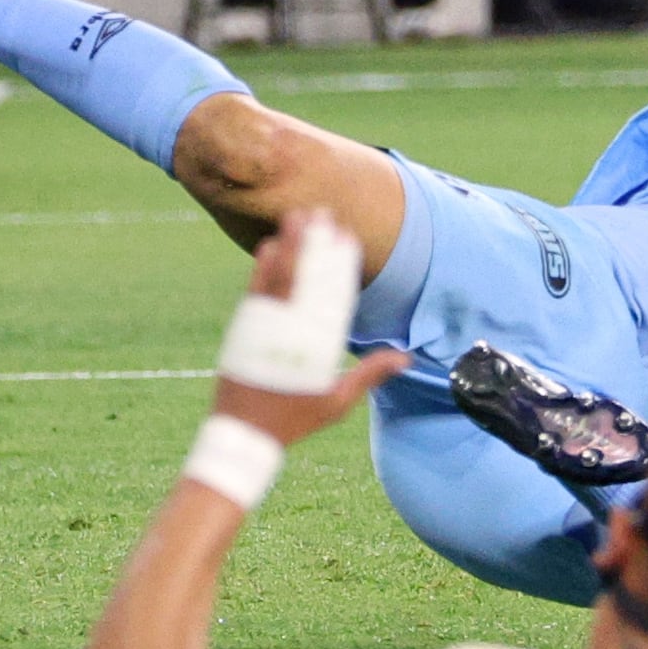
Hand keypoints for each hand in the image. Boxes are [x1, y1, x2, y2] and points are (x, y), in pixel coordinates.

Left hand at [206, 210, 408, 443]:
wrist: (241, 436)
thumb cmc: (292, 421)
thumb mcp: (336, 402)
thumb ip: (369, 374)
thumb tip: (406, 357)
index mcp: (313, 346)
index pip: (329, 294)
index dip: (338, 262)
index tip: (346, 236)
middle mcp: (285, 331)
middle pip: (299, 276)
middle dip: (309, 241)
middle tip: (318, 212)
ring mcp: (260, 329)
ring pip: (275, 277)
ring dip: (286, 245)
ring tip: (295, 218)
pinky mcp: (241, 331)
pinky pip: (255, 291)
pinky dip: (262, 268)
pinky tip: (268, 247)